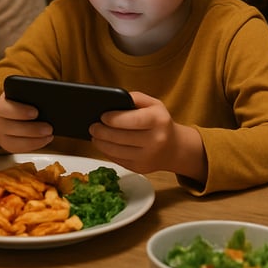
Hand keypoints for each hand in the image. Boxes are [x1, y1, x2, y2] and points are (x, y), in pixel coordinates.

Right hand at [0, 92, 53, 151]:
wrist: (4, 115)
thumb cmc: (18, 102)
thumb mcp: (22, 92)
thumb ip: (31, 92)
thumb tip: (50, 96)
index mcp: (1, 103)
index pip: (4, 108)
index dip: (20, 111)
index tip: (36, 112)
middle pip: (10, 127)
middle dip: (31, 129)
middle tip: (49, 127)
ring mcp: (1, 134)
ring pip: (13, 142)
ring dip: (33, 140)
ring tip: (49, 134)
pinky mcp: (7, 144)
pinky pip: (18, 149)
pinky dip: (33, 145)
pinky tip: (45, 139)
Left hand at [89, 91, 206, 180]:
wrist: (174, 148)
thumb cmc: (160, 121)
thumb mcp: (154, 104)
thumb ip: (136, 98)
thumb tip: (114, 100)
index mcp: (158, 121)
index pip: (133, 120)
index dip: (115, 119)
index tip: (102, 116)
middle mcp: (155, 140)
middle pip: (122, 137)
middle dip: (103, 132)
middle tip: (93, 127)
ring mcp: (148, 157)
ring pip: (118, 151)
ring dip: (102, 143)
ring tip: (94, 136)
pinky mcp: (140, 168)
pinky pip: (119, 160)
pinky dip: (108, 152)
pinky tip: (103, 144)